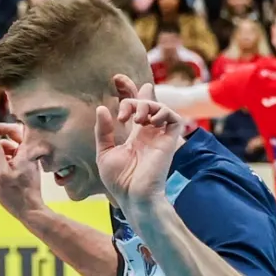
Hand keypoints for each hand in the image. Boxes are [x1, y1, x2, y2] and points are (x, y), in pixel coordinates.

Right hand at [0, 123, 49, 219]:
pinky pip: (9, 158)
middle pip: (10, 137)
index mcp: (26, 150)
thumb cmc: (16, 194)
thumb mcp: (0, 172)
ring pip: (7, 148)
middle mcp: (28, 152)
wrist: (29, 210)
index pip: (15, 127)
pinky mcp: (22, 167)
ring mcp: (25, 160)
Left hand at [93, 74, 184, 214]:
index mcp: (134, 136)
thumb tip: (102, 108)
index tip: (117, 79)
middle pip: (148, 103)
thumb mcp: (105, 153)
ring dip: (145, 105)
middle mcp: (148, 134)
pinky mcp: (169, 140)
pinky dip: (161, 112)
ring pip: (159, 107)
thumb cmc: (119, 181)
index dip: (129, 92)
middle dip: (136, 93)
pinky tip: (148, 122)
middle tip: (121, 97)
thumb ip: (104, 131)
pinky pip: (173, 117)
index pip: (134, 109)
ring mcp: (159, 136)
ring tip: (135, 119)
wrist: (134, 196)